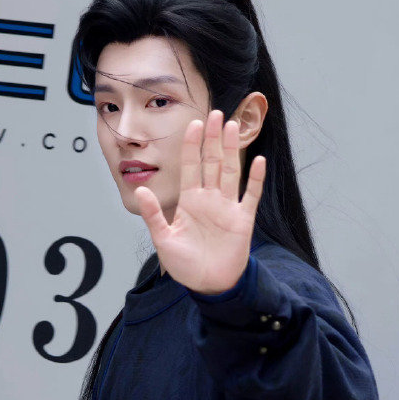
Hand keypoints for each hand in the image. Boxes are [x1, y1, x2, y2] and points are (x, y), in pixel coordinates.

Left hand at [133, 109, 265, 294]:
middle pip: (212, 162)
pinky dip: (254, 179)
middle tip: (216, 114)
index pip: (191, 166)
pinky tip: (258, 161)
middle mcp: (209, 199)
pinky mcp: (242, 220)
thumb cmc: (185, 265)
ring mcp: (227, 208)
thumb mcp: (163, 239)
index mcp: (190, 201)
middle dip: (213, 139)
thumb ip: (152, 214)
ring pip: (230, 172)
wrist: (208, 285)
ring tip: (232, 127)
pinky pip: (250, 196)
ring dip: (232, 150)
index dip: (192, 146)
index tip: (194, 124)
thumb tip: (140, 190)